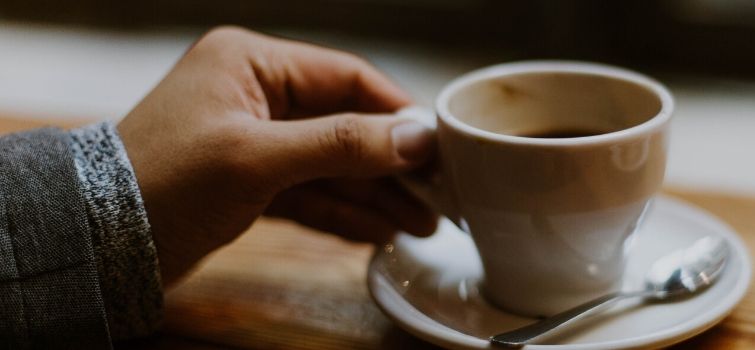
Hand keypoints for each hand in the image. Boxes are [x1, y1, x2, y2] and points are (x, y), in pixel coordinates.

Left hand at [117, 26, 436, 287]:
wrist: (95, 242)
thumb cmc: (162, 182)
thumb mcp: (257, 157)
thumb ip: (342, 144)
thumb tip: (417, 138)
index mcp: (252, 63)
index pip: (347, 78)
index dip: (398, 112)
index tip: (440, 145)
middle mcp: (256, 95)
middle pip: (347, 124)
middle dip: (393, 163)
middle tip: (441, 192)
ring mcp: (255, 141)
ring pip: (334, 164)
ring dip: (376, 193)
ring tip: (424, 222)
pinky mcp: (251, 184)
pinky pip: (312, 193)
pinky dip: (344, 212)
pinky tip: (381, 231)